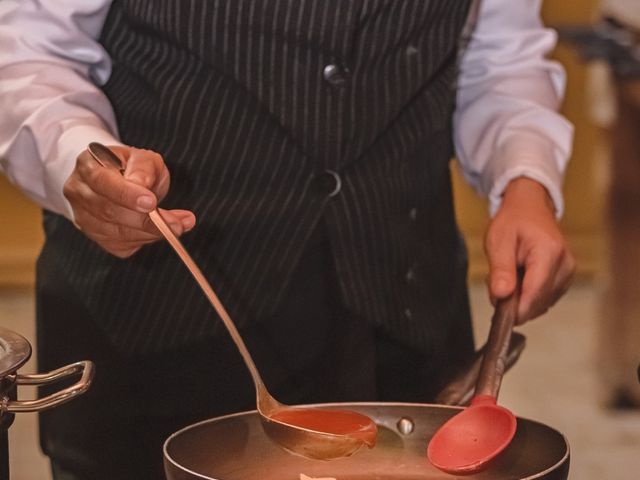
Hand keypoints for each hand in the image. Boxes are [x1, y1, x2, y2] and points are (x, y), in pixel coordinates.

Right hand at [63, 145, 195, 257]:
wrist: (119, 179)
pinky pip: (122, 246)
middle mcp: (79, 192)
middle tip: (179, 223)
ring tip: (179, 225)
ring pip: (117, 233)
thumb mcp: (143, 158)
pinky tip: (158, 231)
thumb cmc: (132, 167)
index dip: (127, 195)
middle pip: (110, 212)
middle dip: (148, 221)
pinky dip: (145, 240)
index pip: (103, 182)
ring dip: (151, 233)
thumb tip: (142, 185)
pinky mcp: (96, 236)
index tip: (152, 203)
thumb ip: (144, 168)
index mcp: (88, 165)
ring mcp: (83, 217)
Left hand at [484, 177, 574, 323]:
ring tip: (509, 277)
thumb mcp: (498, 240)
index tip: (500, 316)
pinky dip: (530, 295)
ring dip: (522, 299)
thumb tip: (501, 295)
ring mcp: (568, 271)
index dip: (517, 309)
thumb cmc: (514, 220)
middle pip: (539, 301)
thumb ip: (500, 269)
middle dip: (515, 302)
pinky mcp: (566, 277)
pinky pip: (546, 298)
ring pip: (542, 303)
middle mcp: (565, 263)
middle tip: (497, 286)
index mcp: (549, 252)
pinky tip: (520, 280)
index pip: (535, 292)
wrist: (529, 208)